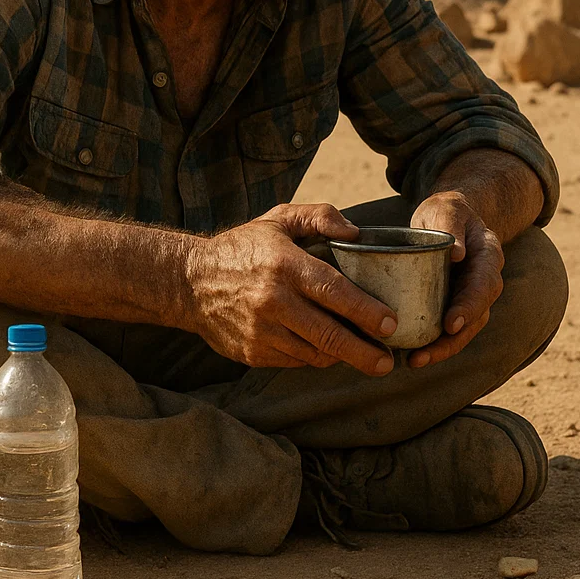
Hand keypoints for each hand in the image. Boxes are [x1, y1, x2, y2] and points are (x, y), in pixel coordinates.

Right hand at [184, 204, 397, 374]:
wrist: (189, 282)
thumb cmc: (243, 248)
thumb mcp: (279, 219)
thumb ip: (320, 216)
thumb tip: (356, 233)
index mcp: (284, 265)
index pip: (335, 292)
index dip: (367, 312)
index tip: (391, 324)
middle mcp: (273, 301)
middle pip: (329, 335)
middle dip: (365, 353)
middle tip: (387, 362)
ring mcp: (261, 331)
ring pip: (315, 354)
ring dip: (342, 357)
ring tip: (365, 355)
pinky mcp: (252, 353)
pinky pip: (295, 361)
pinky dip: (315, 357)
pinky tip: (327, 350)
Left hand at [407, 191, 503, 368]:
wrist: (450, 217)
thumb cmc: (446, 211)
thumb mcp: (446, 208)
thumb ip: (451, 224)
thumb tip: (457, 253)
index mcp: (488, 256)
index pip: (484, 284)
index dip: (470, 306)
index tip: (450, 324)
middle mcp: (486, 280)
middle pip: (477, 316)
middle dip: (452, 339)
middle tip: (424, 355)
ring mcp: (472, 296)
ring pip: (465, 329)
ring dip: (442, 348)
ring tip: (415, 361)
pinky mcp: (456, 305)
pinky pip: (451, 330)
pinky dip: (435, 344)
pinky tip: (412, 356)